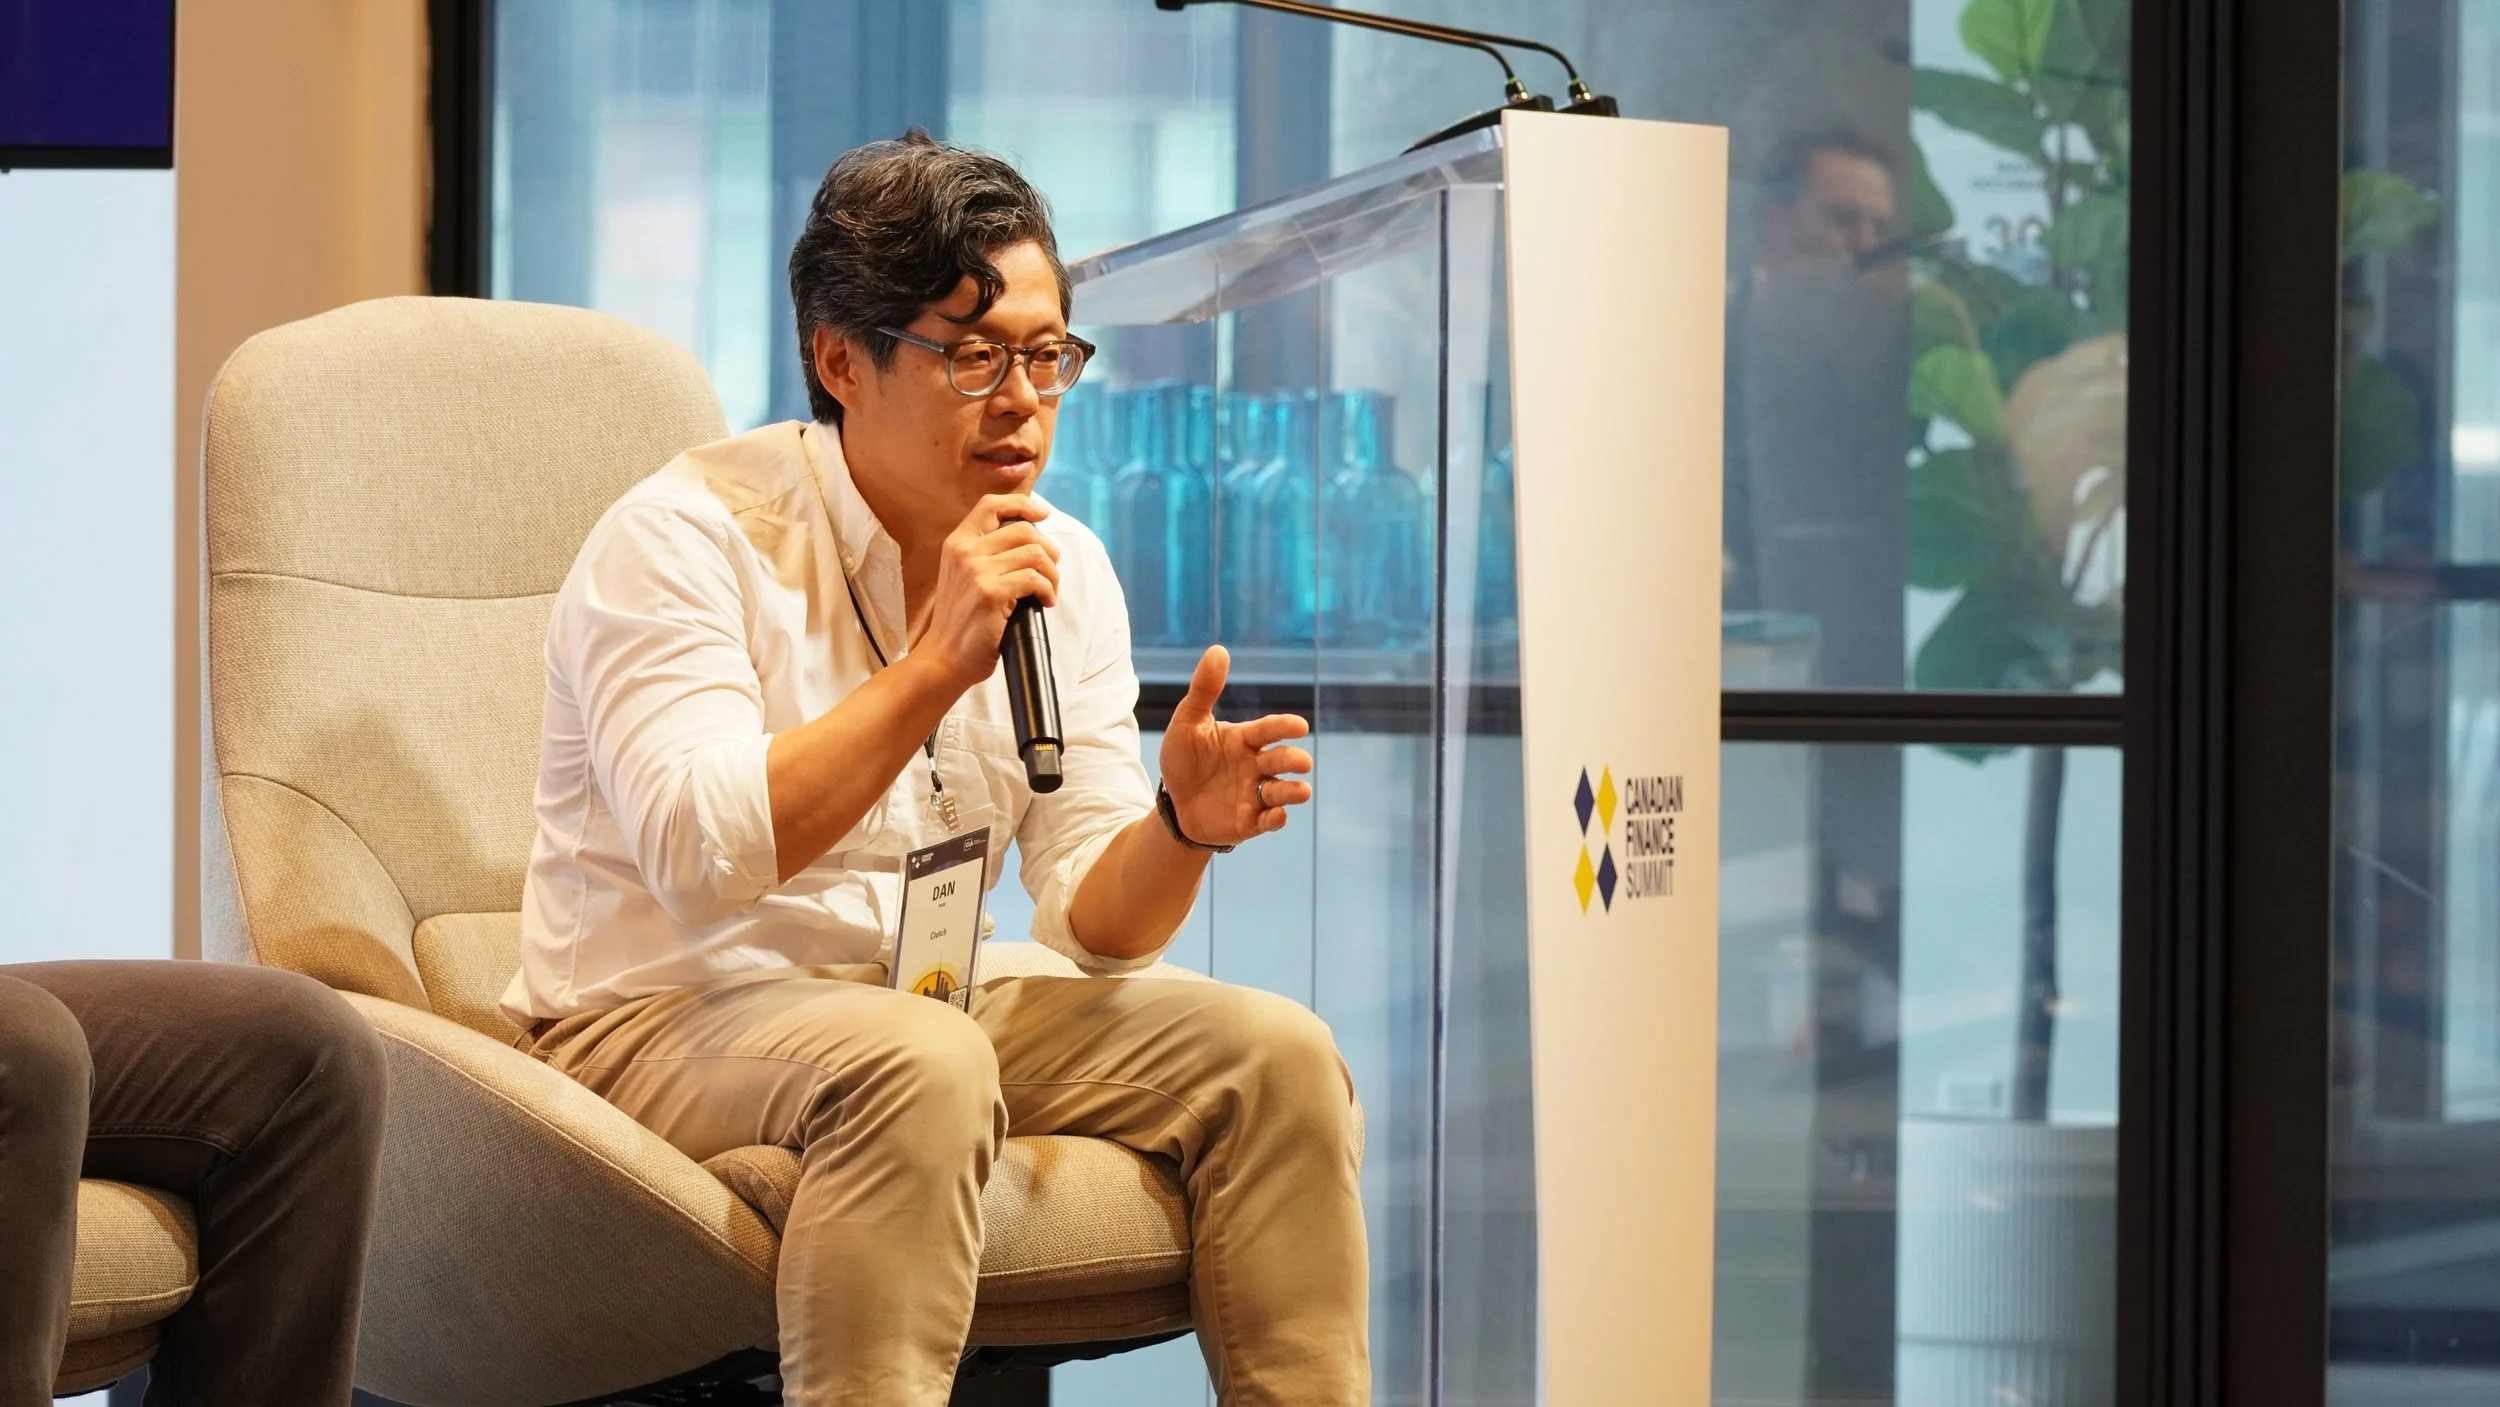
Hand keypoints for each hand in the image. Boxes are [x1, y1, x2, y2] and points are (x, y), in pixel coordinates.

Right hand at [916, 494, 1060, 689]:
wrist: (944, 657)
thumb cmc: (961, 620)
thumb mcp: (963, 576)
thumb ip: (986, 553)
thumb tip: (1031, 538)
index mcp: (957, 542)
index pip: (991, 505)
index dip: (1022, 504)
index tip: (1042, 514)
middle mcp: (965, 551)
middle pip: (1024, 530)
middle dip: (1048, 550)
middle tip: (1050, 573)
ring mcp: (977, 571)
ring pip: (1036, 554)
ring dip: (1052, 574)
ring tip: (1048, 591)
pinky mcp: (991, 593)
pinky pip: (1036, 579)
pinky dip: (1048, 591)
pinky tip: (1045, 603)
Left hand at [1158, 646, 1312, 846]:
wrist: (1174, 805)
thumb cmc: (1184, 760)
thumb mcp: (1187, 723)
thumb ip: (1204, 690)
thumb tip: (1218, 649)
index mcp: (1245, 740)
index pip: (1269, 729)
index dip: (1284, 727)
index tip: (1300, 726)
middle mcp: (1256, 765)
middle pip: (1281, 760)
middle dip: (1293, 761)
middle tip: (1301, 762)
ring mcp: (1255, 794)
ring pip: (1282, 791)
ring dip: (1292, 792)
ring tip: (1301, 791)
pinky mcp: (1250, 822)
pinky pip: (1268, 820)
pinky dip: (1276, 818)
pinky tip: (1278, 815)